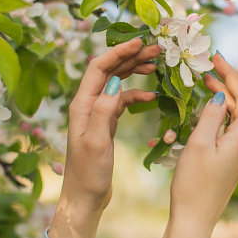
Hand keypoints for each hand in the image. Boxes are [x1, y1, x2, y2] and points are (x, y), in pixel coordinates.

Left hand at [49, 38, 161, 237]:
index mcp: (82, 104)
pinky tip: (151, 96)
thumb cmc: (88, 173)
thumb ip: (103, 111)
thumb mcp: (96, 142)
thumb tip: (114, 81)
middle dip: (131, 56)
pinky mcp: (107, 120)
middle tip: (156, 49)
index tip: (139, 41)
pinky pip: (123, 99)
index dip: (118, 51)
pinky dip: (137, 94)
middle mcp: (88, 103)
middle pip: (109, 70)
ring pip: (117, 81)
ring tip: (156, 63)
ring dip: (134, 70)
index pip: (98, 67)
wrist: (85, 196)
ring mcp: (98, 111)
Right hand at [163, 53, 237, 237]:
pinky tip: (208, 102)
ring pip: (237, 113)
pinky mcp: (231, 155)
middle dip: (232, 79)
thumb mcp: (198, 144)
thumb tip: (221, 95)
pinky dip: (221, 110)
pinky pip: (230, 125)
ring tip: (207, 77)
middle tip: (212, 60)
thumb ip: (211, 115)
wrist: (194, 215)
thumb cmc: (193, 183)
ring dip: (225, 93)